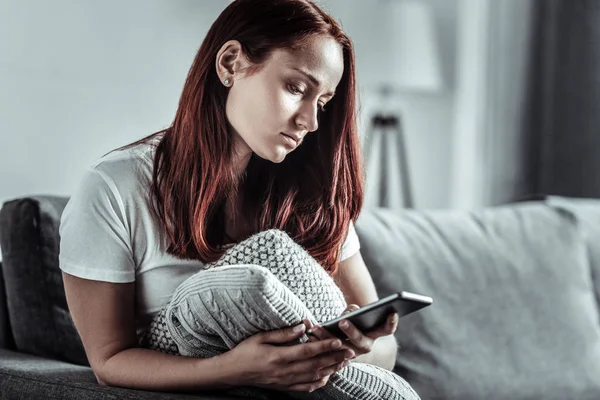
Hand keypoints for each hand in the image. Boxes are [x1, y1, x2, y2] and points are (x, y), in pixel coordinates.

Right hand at [227, 322, 354, 391]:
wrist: (232, 373)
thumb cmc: (245, 351)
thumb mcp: (261, 337)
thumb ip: (284, 333)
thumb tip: (303, 326)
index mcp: (279, 357)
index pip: (307, 351)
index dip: (324, 346)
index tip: (338, 341)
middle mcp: (284, 371)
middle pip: (315, 365)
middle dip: (334, 358)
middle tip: (350, 351)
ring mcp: (285, 381)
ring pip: (314, 376)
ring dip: (331, 369)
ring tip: (343, 362)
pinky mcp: (284, 387)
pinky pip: (306, 387)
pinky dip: (318, 382)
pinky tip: (327, 376)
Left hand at [308, 304, 398, 358]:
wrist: (342, 344)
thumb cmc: (352, 321)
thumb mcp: (355, 315)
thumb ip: (353, 311)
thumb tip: (350, 311)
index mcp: (374, 334)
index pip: (387, 329)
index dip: (391, 322)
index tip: (392, 312)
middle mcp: (364, 346)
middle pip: (360, 341)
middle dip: (351, 331)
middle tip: (342, 321)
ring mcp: (351, 354)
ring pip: (339, 348)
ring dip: (326, 337)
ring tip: (316, 328)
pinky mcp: (335, 358)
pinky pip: (326, 351)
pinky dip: (317, 340)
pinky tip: (308, 329)